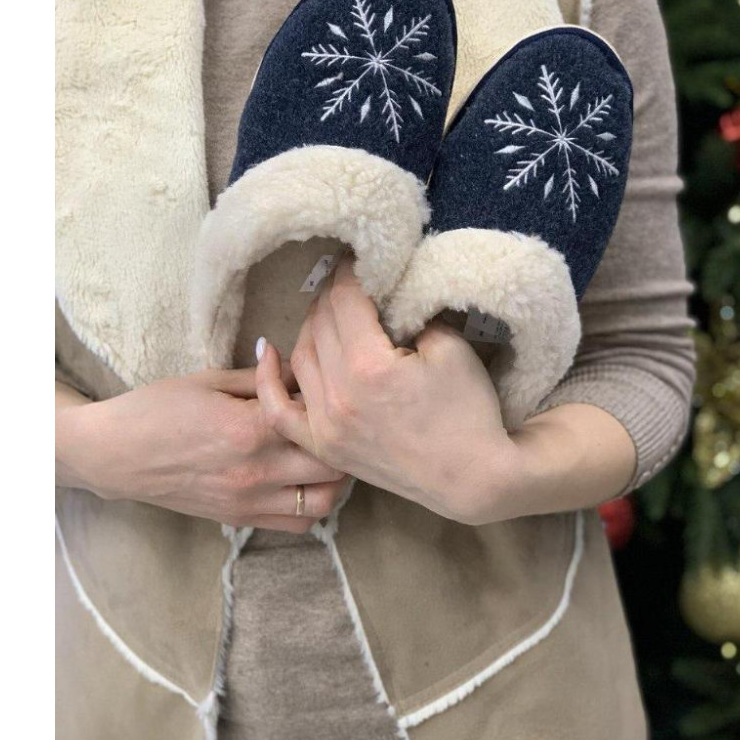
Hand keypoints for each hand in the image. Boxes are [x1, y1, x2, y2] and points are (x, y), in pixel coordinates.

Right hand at [55, 368, 350, 533]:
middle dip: (341, 439)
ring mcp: (249, 501)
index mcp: (249, 429)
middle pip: (332, 463)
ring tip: (327, 453)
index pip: (314, 418)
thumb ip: (260, 378)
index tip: (320, 386)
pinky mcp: (241, 519)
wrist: (114, 455)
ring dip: (336, 478)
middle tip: (336, 421)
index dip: (325, 399)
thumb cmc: (157, 409)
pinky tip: (305, 481)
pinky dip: (312, 506)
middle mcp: (256, 471)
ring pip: (325, 502)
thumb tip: (297, 366)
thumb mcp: (209, 380)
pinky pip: (297, 525)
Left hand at [255, 260, 517, 523]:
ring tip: (331, 313)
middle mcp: (338, 394)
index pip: (344, 300)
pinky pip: (280, 411)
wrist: (471, 477)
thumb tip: (387, 295)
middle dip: (333, 295)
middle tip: (350, 284)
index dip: (350, 273)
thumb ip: (412, 315)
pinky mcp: (325, 446)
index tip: (359, 261)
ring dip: (312, 326)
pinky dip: (269, 381)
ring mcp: (326, 424)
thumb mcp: (450, 348)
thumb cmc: (469, 411)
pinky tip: (268, 352)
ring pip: (300, 356)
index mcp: (369, 365)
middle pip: (319, 323)